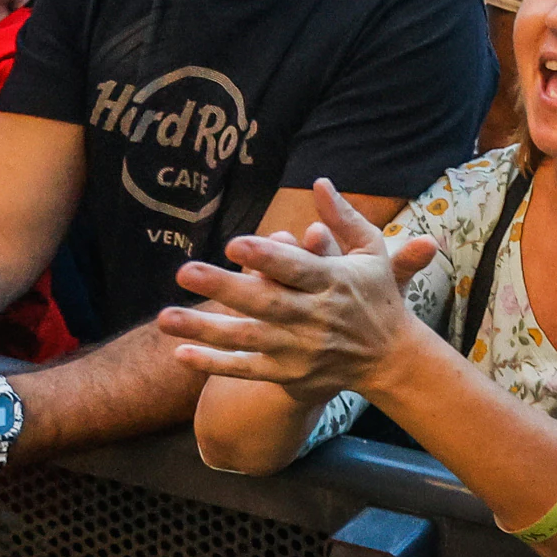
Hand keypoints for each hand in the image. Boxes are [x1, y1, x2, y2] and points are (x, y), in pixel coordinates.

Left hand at [161, 179, 440, 402]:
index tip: (234, 244)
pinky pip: (247, 369)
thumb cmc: (376, 296)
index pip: (297, 269)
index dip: (267, 258)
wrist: (391, 357)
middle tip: (185, 272)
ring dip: (204, 329)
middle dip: (224, 289)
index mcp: (334, 282)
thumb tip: (319, 181)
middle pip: (265, 302)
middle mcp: (316, 317)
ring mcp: (301, 349)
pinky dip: (215, 365)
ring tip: (165, 317)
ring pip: (247, 338)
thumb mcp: (371, 252)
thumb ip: (344, 219)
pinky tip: (181, 354)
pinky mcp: (290, 374)